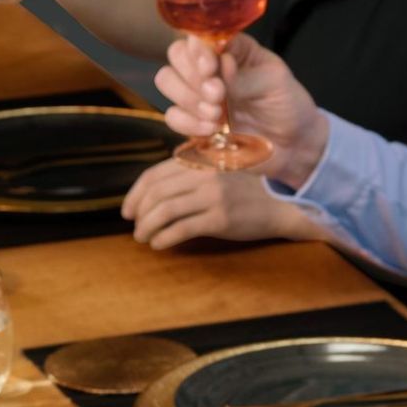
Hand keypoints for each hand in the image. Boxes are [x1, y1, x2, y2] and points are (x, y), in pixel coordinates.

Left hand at [120, 158, 308, 251]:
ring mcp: (213, 196)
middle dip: (139, 213)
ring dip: (147, 227)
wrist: (279, 206)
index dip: (134, 195)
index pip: (154, 175)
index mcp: (199, 161)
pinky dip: (164, 238)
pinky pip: (181, 229)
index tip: (127, 211)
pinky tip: (159, 244)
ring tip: (143, 237)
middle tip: (135, 227)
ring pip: (165, 211)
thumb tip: (148, 195)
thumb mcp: (214, 173)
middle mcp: (204, 175)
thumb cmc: (242, 192)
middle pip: (156, 194)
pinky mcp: (220, 218)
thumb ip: (186, 176)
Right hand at [155, 33, 327, 186]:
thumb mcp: (275, 81)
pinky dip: (188, 123)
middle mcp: (210, 68)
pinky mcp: (193, 121)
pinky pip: (171, 116)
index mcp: (231, 49)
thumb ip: (245, 74)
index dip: (198, 49)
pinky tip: (212, 129)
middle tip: (219, 94)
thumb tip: (221, 63)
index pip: (200, 37)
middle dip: (193, 76)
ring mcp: (198, 94)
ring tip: (218, 114)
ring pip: (166, 81)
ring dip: (189, 98)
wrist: (292, 144)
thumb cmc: (287, 104)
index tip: (211, 67)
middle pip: (176, 56)